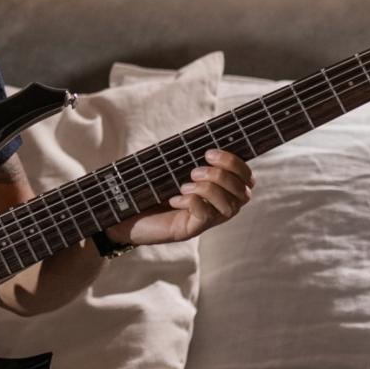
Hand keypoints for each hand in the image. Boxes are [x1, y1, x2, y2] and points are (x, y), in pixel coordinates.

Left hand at [107, 148, 253, 247]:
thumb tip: (200, 137)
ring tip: (184, 184)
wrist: (122, 214)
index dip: (235, 163)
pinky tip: (174, 200)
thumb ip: (188, 157)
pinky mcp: (191, 230)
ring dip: (209, 189)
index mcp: (220, 188)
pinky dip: (193, 203)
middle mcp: (220, 206)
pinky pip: (206, 216)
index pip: (247, 178)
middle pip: (244, 192)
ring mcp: (207, 220)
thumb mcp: (171, 169)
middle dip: (223, 176)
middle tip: (194, 171)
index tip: (208, 152)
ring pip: (230, 206)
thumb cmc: (148, 189)